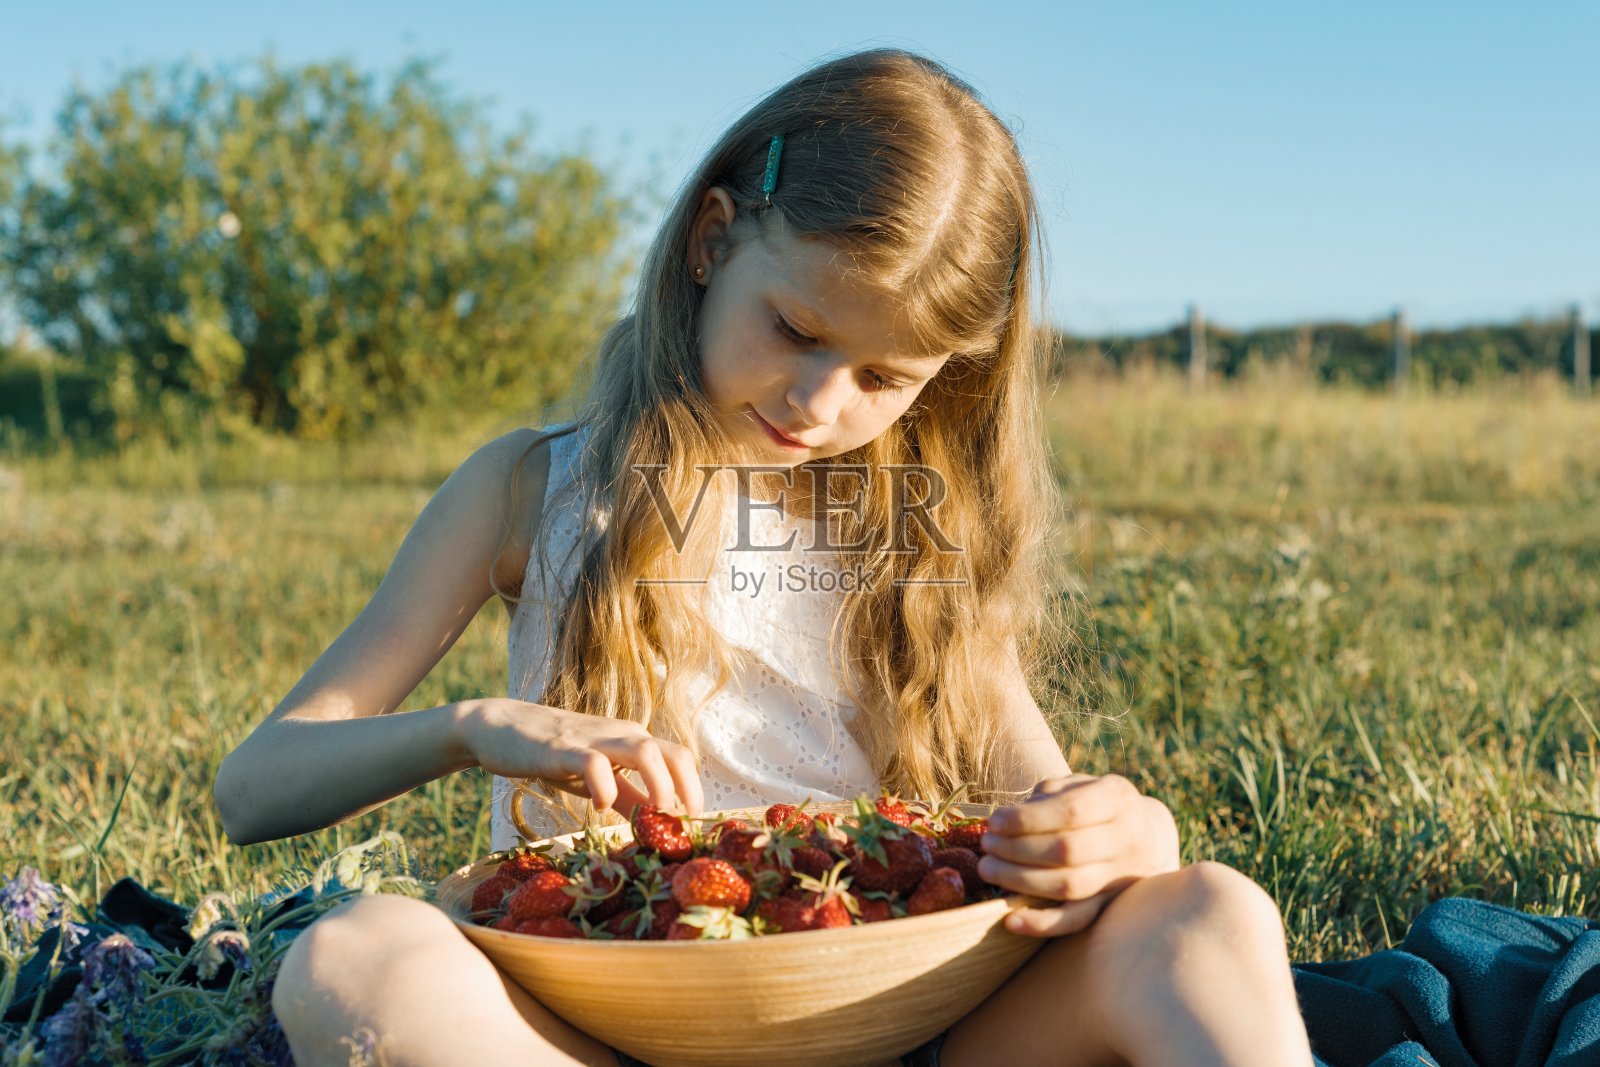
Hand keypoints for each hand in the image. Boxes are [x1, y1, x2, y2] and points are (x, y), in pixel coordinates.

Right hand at [458, 698, 704, 815]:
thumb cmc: (554, 754)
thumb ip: (629, 797)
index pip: (679, 759)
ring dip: (658, 784)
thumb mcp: (599, 777)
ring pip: (644, 750)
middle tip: (681, 825)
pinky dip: (604, 787)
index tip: (692, 824)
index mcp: (634, 741)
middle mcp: (622, 734)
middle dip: (688, 790)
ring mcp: (594, 739)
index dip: (694, 791)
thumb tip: (660, 823)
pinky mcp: (563, 748)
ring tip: (654, 814)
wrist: (502, 727)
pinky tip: (598, 807)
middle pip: (674, 753)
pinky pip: (594, 763)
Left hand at [979, 773, 1179, 938]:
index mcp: (1117, 799)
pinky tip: (1010, 920)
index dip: (1027, 819)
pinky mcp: (1112, 906)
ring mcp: (1123, 876)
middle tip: (987, 845)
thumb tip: (1008, 820)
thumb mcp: (1079, 785)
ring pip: (1069, 886)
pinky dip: (1042, 924)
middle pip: (1068, 850)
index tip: (995, 821)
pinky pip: (1077, 920)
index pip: (1071, 811)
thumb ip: (1048, 796)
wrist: (1148, 837)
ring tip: (989, 869)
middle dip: (1017, 849)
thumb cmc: (1097, 806)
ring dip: (1020, 880)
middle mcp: (1128, 838)